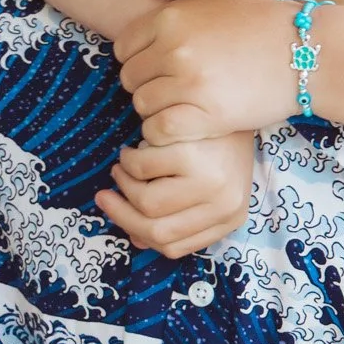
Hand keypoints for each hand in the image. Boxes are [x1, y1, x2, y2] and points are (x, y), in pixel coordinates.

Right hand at [96, 132, 256, 257]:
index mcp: (228, 219)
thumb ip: (177, 215)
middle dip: (120, 213)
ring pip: (145, 202)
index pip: (173, 248)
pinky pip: (143, 169)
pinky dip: (131, 160)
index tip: (118, 213)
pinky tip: (136, 147)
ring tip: (125, 164)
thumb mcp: (208, 185)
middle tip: (106, 193)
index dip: (138, 233)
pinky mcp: (193, 157)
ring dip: (125, 183)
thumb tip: (137, 241)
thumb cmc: (218, 142)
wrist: (238, 95)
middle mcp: (224, 207)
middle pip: (156, 232)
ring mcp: (211, 183)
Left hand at [115, 0, 297, 142]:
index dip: (139, 57)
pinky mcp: (207, 116)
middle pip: (131, 78)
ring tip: (182, 104)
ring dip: (158, 108)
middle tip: (174, 87)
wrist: (309, 53)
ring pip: (143, 105)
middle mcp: (175, 49)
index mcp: (171, 17)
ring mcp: (190, 84)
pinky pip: (159, 131)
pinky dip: (164, 132)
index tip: (161, 64)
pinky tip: (185, 124)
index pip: (124, 47)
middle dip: (148, 83)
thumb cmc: (265, 16)